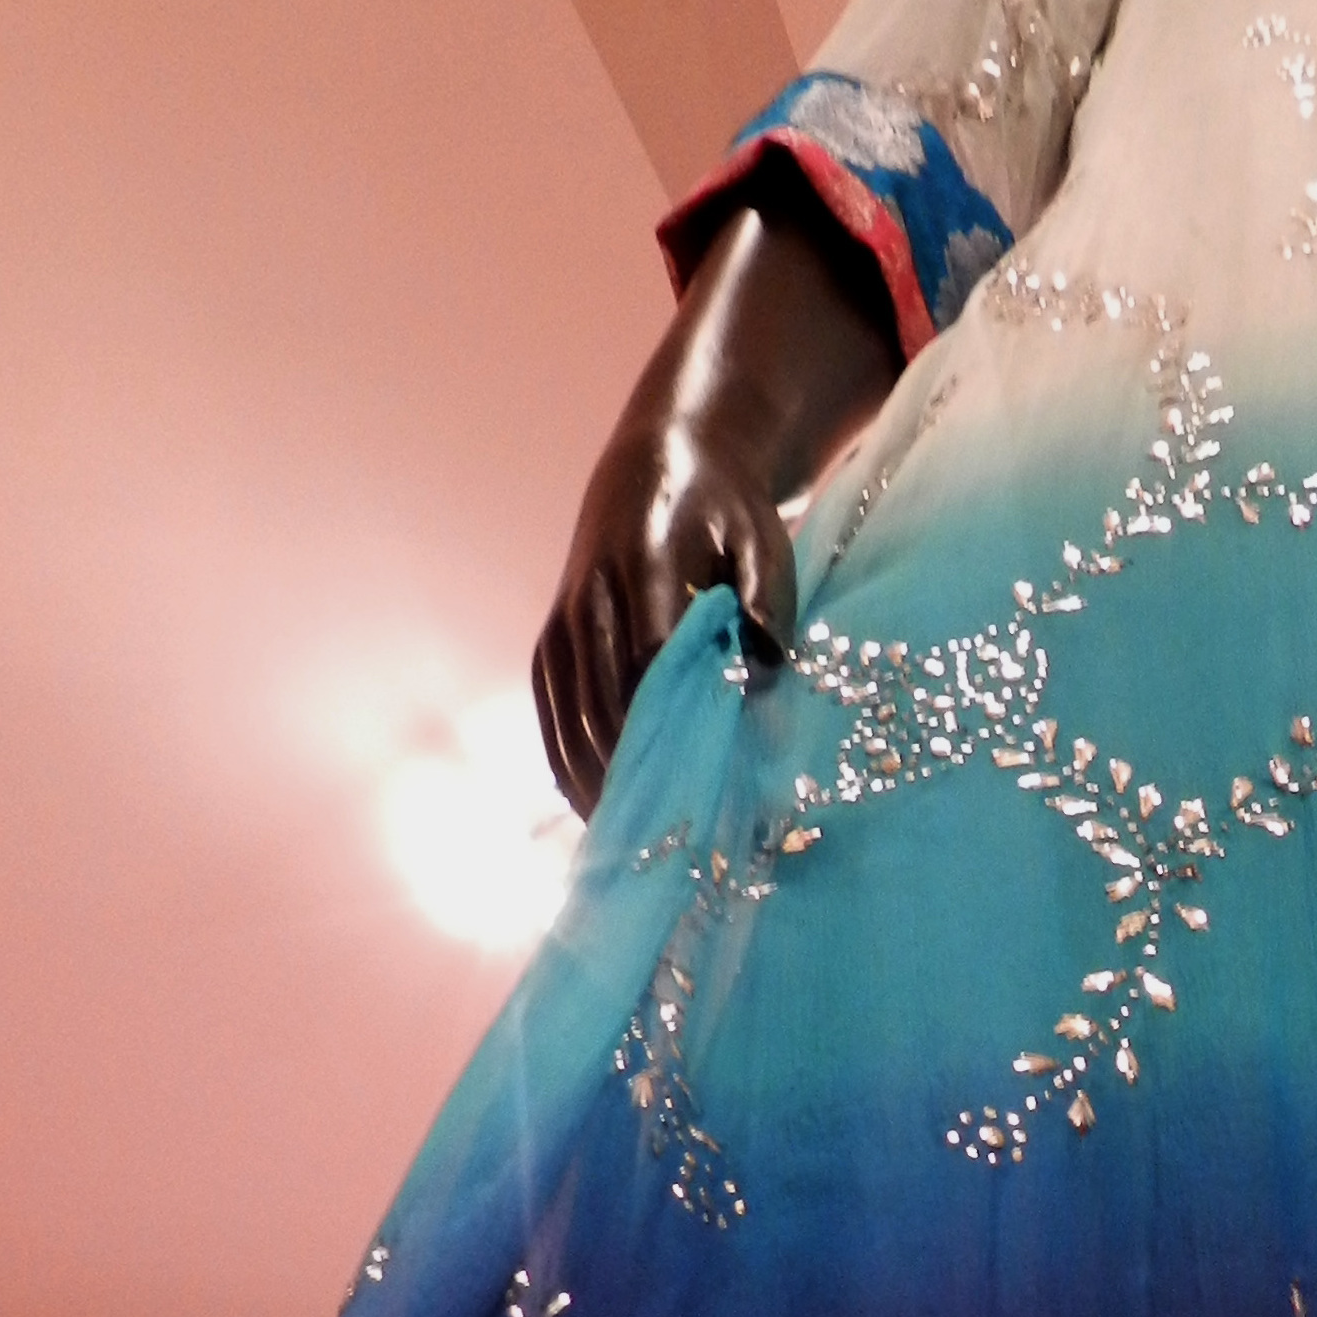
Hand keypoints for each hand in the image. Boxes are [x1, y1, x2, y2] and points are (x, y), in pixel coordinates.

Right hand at [532, 404, 795, 820]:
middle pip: (606, 708)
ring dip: (602, 790)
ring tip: (642, 854)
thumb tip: (764, 667)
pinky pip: (553, 723)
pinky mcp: (551, 648)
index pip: (652, 665)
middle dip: (641, 781)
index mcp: (641, 563)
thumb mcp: (765, 541)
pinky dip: (574, 772)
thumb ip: (764, 603)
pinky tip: (604, 816)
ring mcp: (562, 626)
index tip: (709, 794)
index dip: (675, 734)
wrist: (664, 462)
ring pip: (571, 725)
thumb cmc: (730, 513)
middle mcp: (589, 599)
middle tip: (681, 853)